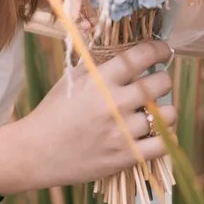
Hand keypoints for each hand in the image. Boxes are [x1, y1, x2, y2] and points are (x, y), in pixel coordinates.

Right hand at [0, 39, 171, 191]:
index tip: (163, 52)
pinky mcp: (125, 156)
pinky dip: (166, 137)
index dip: (159, 50)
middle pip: (161, 83)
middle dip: (163, 81)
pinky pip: (164, 145)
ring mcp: (122, 132)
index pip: (142, 56)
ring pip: (168, 115)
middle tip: (156, 84)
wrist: (35, 153)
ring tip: (156, 112)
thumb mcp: (72, 79)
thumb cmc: (53, 112)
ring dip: (166, 111)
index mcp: (100, 79)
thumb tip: (127, 47)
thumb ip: (100, 63)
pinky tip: (157, 133)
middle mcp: (114, 103)